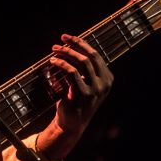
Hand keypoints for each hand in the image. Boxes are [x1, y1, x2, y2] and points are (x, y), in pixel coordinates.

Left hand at [40, 34, 113, 160]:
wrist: (71, 123)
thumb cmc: (75, 100)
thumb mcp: (84, 83)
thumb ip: (83, 68)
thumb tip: (71, 46)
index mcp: (107, 78)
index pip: (96, 55)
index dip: (81, 43)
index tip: (68, 37)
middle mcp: (105, 83)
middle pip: (90, 56)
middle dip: (75, 44)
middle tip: (61, 39)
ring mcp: (96, 89)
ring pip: (82, 62)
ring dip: (66, 53)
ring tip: (54, 50)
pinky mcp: (83, 94)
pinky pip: (72, 72)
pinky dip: (62, 64)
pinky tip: (53, 61)